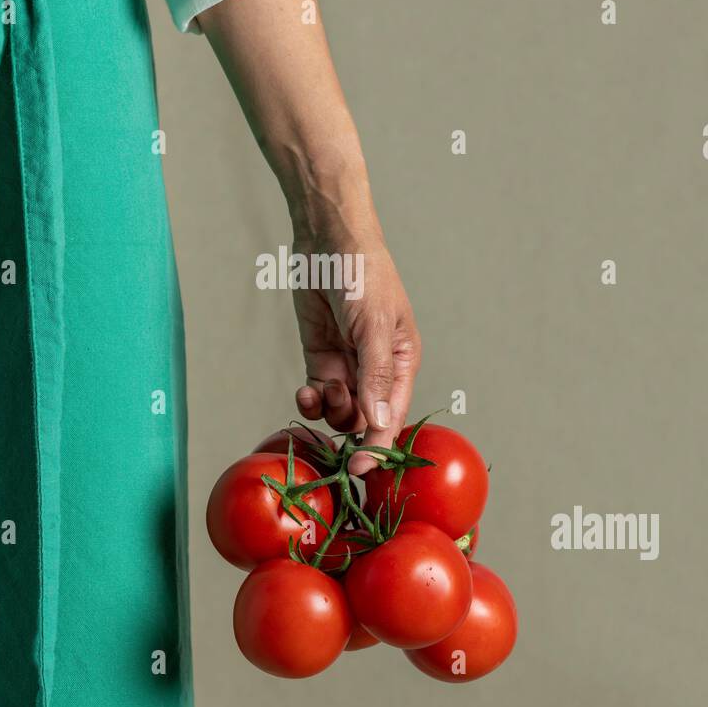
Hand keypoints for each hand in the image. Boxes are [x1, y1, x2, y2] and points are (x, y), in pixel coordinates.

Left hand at [291, 232, 420, 475]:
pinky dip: (310, 399)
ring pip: (340, 412)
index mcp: (403, 362)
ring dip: (329, 410)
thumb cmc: (362, 274)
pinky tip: (305, 389)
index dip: (378, 444)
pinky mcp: (320, 358)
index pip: (393, 414)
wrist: (327, 238)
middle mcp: (377, 370)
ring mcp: (347, 365)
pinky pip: (317, 396)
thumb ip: (375, 376)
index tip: (360, 468)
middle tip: (333, 409)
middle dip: (349, 425)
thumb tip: (378, 422)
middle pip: (366, 419)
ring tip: (319, 388)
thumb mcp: (372, 326)